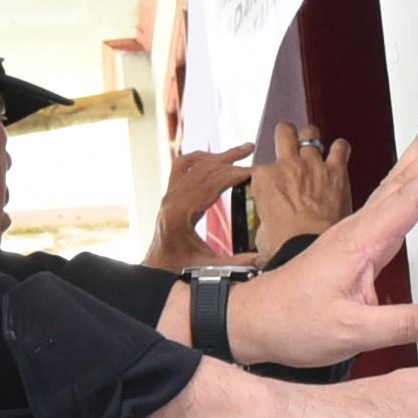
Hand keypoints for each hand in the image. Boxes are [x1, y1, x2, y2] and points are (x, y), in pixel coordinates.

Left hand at [145, 145, 255, 270]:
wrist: (155, 268)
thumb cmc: (176, 268)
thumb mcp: (207, 268)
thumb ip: (235, 263)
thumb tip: (262, 259)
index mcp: (180, 213)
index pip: (212, 184)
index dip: (235, 174)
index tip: (255, 170)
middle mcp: (172, 199)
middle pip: (206, 170)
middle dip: (232, 160)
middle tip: (253, 152)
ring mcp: (169, 195)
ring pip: (195, 165)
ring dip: (220, 156)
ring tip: (243, 149)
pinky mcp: (170, 195)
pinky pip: (183, 167)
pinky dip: (200, 158)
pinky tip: (215, 157)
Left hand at [225, 101, 417, 369]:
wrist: (255, 320)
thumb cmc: (292, 322)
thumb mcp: (351, 332)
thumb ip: (402, 324)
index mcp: (360, 241)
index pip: (413, 198)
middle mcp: (359, 227)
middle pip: (408, 174)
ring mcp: (357, 230)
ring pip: (398, 179)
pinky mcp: (357, 239)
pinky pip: (391, 196)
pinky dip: (411, 175)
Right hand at [250, 122, 354, 250]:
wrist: (308, 249)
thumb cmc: (285, 244)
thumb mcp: (262, 230)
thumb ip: (267, 216)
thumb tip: (272, 222)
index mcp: (265, 178)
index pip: (262, 166)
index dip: (269, 175)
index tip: (275, 184)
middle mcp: (288, 166)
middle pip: (284, 132)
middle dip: (286, 135)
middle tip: (289, 142)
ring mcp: (312, 165)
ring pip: (311, 133)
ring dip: (311, 139)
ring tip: (313, 146)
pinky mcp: (336, 171)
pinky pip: (340, 147)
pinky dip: (340, 149)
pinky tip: (338, 153)